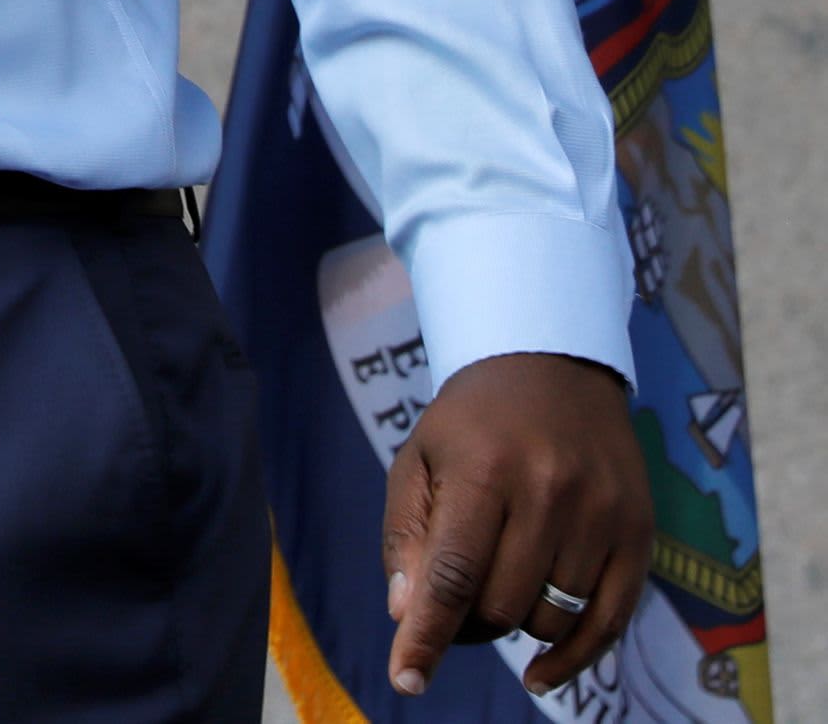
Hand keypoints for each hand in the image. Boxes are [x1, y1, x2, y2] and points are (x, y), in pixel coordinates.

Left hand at [380, 351, 651, 696]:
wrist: (552, 367)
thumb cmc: (470, 423)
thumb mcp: (418, 458)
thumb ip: (406, 534)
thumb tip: (406, 614)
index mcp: (484, 469)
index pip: (452, 573)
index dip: (426, 634)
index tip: (406, 678)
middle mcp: (549, 492)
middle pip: (502, 604)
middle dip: (468, 620)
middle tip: (453, 603)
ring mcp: (602, 514)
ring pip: (551, 616)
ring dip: (515, 625)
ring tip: (495, 591)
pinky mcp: (640, 533)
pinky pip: (610, 621)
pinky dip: (573, 656)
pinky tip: (541, 673)